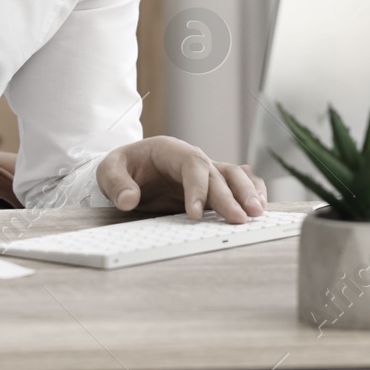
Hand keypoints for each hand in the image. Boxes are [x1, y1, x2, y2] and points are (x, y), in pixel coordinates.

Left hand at [96, 136, 267, 223]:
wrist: (130, 169)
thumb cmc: (123, 167)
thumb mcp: (108, 171)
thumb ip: (116, 183)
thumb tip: (127, 200)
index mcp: (170, 150)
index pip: (191, 164)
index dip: (196, 188)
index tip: (194, 213)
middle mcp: (193, 158)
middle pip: (217, 173)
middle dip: (229, 196)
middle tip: (238, 219)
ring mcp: (205, 171)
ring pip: (234, 175)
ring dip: (247, 192)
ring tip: (256, 213)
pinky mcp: (212, 185)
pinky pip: (239, 182)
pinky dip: (252, 190)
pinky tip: (260, 206)